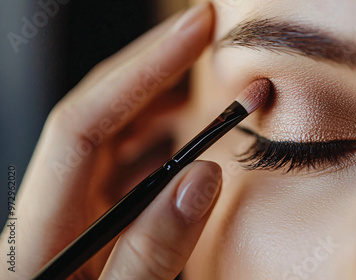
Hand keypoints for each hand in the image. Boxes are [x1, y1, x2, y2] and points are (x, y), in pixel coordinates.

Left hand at [0, 3, 217, 278]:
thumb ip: (152, 252)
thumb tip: (202, 176)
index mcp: (45, 224)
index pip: (89, 119)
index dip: (143, 66)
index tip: (193, 29)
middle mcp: (56, 205)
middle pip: (101, 113)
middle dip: (159, 70)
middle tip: (208, 41)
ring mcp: (76, 210)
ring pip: (118, 136)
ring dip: (165, 104)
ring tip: (209, 88)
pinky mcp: (96, 221)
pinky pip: (129, 165)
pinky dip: (163, 143)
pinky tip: (189, 141)